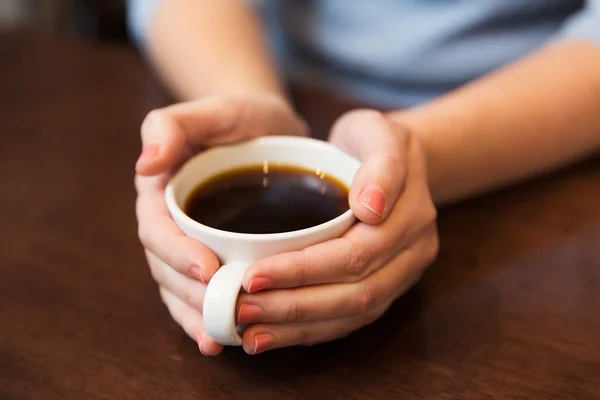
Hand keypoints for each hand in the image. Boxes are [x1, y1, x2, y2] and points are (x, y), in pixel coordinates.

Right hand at [134, 94, 307, 354]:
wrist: (267, 129)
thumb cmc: (239, 117)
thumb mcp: (213, 111)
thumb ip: (172, 127)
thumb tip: (146, 163)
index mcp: (161, 192)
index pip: (158, 231)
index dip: (178, 254)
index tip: (208, 270)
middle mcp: (171, 223)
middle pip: (167, 269)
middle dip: (191, 294)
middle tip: (225, 310)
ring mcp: (190, 243)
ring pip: (181, 288)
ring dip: (197, 315)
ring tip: (220, 337)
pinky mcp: (213, 257)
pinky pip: (202, 292)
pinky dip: (208, 315)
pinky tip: (223, 338)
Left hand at [236, 110, 438, 353]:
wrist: (391, 159)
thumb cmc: (372, 140)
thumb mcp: (377, 131)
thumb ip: (381, 164)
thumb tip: (370, 207)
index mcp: (411, 217)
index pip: (354, 255)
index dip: (303, 270)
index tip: (253, 275)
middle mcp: (411, 255)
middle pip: (354, 294)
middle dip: (293, 306)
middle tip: (241, 308)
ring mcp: (400, 277)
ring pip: (351, 316)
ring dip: (297, 328)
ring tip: (249, 333)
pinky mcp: (383, 289)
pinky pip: (349, 321)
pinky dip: (308, 332)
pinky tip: (271, 334)